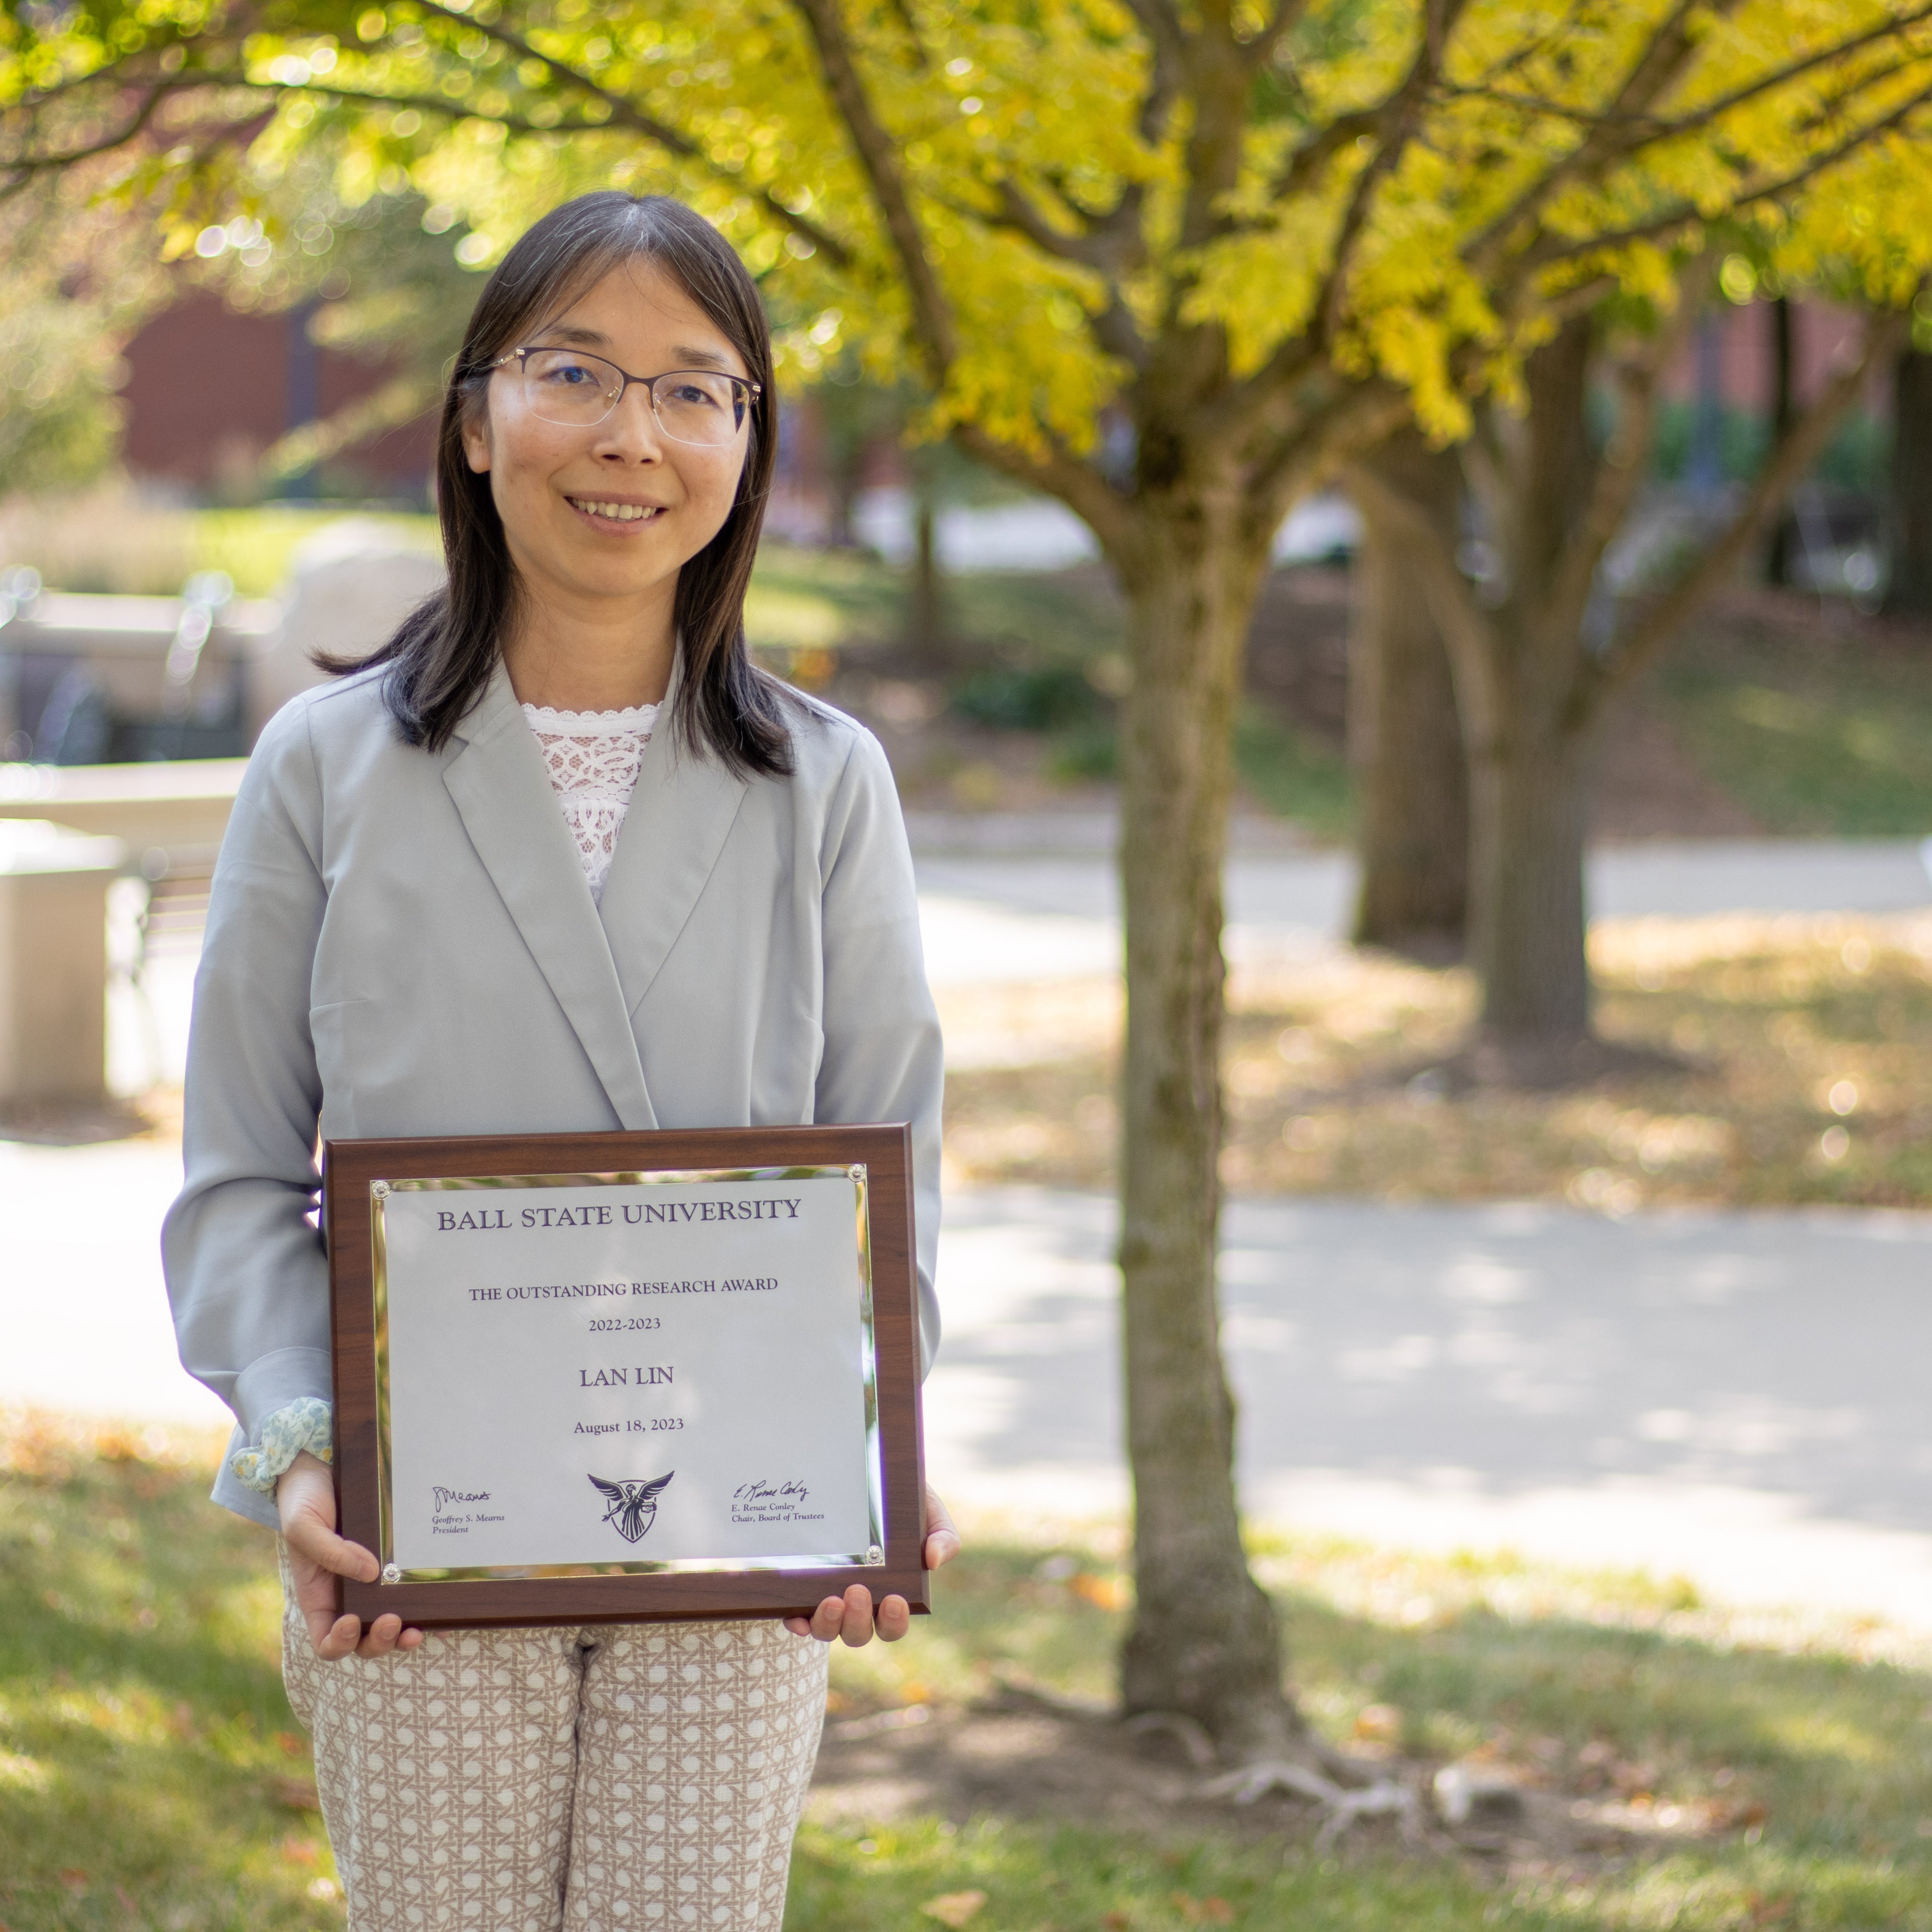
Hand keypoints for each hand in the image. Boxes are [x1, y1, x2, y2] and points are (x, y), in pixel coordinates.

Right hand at [278, 1450, 424, 1660]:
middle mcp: (347, 1597)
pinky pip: (410, 1595)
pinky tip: (441, 1612)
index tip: (351, 1622)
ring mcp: (373, 1584)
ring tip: (416, 1629)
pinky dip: (425, 1610)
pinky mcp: (395, 1567)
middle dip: (378, 1641)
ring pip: (390, 1625)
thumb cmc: (305, 1501)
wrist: (322, 1470)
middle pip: (363, 1640)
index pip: (326, 1640)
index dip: (338, 1643)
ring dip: (402, 1635)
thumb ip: (330, 1550)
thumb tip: (369, 1573)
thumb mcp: (304, 1525)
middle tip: (392, 1621)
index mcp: (319, 1597)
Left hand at [784, 1485, 958, 1644]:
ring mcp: (829, 1600)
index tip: (895, 1600)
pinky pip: (797, 1616)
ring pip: (827, 1631)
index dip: (894, 1622)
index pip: (893, 1625)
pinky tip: (797, 1615)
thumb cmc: (904, 1502)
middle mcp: (859, 1605)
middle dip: (858, 1620)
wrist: (869, 1475)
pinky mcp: (801, 1591)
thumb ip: (943, 1536)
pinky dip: (797, 1622)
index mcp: (891, 1595)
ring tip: (831, 1600)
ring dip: (829, 1624)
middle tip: (859, 1591)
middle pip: (857, 1634)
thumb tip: (934, 1561)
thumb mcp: (930, 1513)